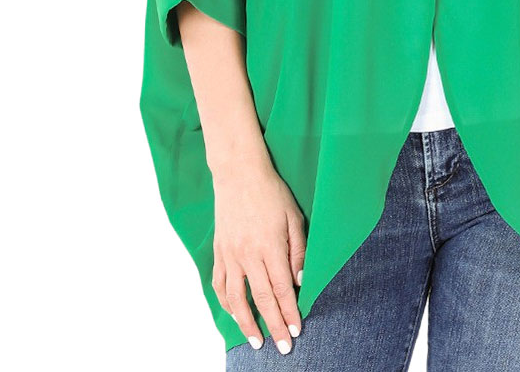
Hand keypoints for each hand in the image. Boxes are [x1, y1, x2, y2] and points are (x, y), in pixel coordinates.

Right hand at [211, 158, 305, 354]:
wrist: (238, 173)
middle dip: (273, 325)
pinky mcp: (219, 251)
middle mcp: (248, 254)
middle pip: (261, 298)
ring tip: (256, 340)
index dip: (289, 312)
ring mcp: (230, 254)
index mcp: (269, 245)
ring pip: (236, 298)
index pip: (282, 288)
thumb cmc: (271, 192)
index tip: (296, 330)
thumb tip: (301, 280)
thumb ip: (299, 250)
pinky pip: (220, 284)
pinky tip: (234, 313)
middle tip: (283, 347)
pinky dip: (226, 303)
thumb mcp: (293, 217)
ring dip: (246, 323)